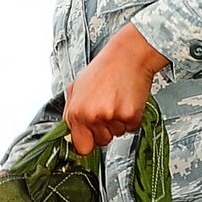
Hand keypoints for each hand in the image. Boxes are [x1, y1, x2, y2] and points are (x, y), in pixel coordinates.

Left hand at [64, 24, 168, 156]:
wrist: (128, 55)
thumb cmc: (104, 69)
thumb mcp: (76, 88)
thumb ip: (71, 113)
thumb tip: (70, 134)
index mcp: (76, 112)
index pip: (81, 147)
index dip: (87, 142)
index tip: (91, 137)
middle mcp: (92, 116)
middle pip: (101, 142)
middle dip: (104, 129)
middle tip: (107, 107)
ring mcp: (112, 116)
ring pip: (117, 135)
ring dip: (118, 122)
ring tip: (117, 100)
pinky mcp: (131, 115)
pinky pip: (132, 128)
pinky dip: (132, 118)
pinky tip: (127, 101)